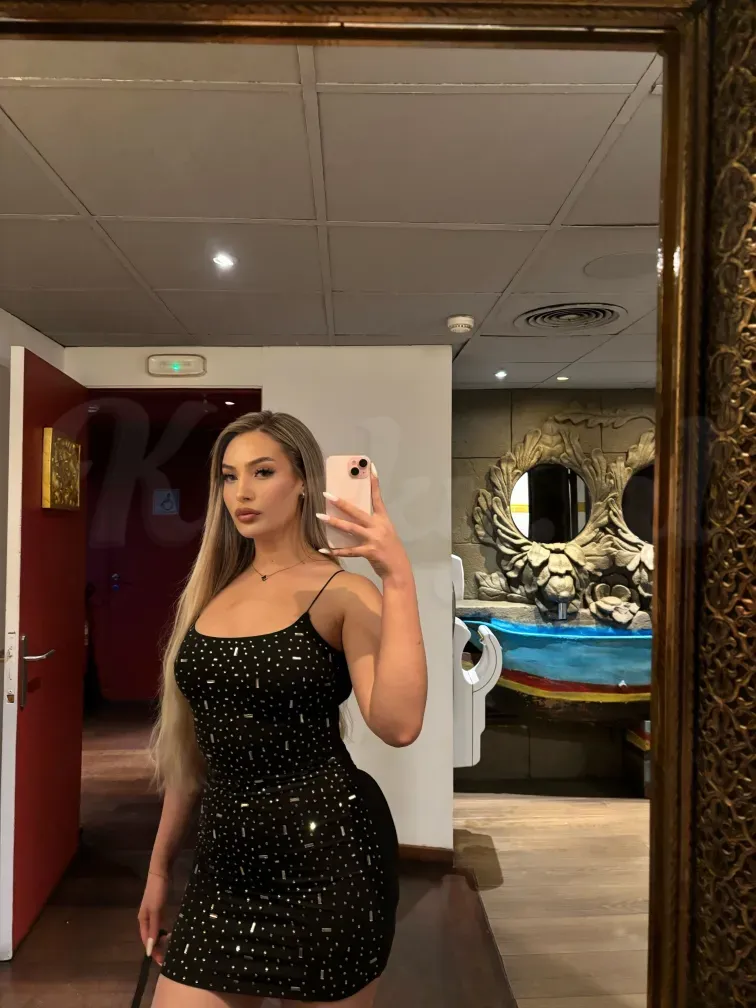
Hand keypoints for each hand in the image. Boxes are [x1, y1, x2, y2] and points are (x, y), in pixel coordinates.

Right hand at [138, 871, 170, 965]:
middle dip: (157, 947)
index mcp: (143, 920)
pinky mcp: (159, 906)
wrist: (161, 872)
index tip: (161, 962)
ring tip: (168, 948)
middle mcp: (145, 918)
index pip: (147, 940)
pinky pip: (160, 923)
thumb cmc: (157, 892)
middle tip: (166, 957)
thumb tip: (150, 947)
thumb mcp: (156, 911)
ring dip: (160, 940)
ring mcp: (152, 912)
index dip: (153, 951)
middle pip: (150, 937)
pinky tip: (169, 933)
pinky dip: (163, 930)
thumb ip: (154, 928)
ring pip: (155, 930)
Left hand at [317, 465, 410, 580]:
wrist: (398, 570)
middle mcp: (378, 527)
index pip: (378, 498)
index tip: (370, 468)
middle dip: (341, 503)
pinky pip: (348, 550)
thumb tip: (353, 518)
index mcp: (383, 520)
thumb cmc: (390, 550)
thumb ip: (372, 524)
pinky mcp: (369, 552)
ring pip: (350, 528)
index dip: (374, 483)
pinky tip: (323, 549)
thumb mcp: (385, 533)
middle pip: (357, 512)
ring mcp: (373, 539)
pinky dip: (335, 550)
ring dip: (334, 522)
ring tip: (320, 516)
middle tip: (327, 495)